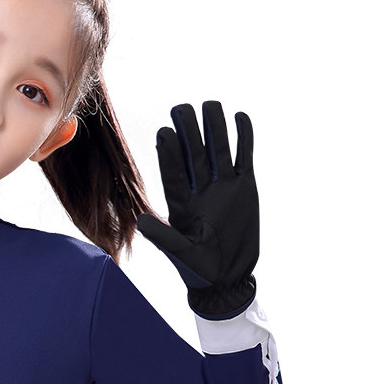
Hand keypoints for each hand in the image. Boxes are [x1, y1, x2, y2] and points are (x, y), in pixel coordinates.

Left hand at [136, 101, 258, 319]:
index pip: (173, 172)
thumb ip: (162, 237)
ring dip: (214, 128)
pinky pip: (243, 157)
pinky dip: (243, 138)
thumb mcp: (180, 253)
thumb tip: (140, 221)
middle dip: (189, 133)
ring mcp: (222, 186)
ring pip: (218, 149)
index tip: (163, 132)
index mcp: (179, 202)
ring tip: (210, 104)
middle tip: (181, 108)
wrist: (227, 278)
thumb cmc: (197, 270)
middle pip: (193, 154)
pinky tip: (240, 117)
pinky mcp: (244, 187)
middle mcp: (198, 189)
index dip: (169, 153)